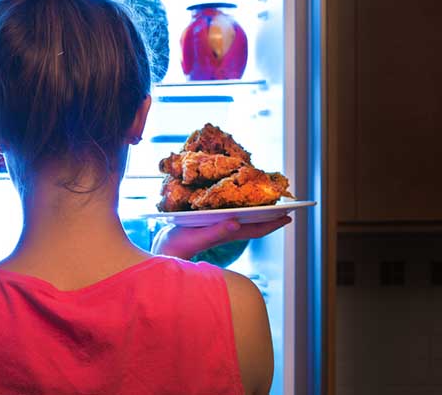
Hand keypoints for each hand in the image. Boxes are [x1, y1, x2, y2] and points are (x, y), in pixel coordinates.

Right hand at [151, 215, 291, 260]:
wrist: (160, 251)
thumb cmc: (176, 247)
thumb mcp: (195, 237)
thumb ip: (215, 232)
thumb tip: (236, 222)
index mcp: (226, 234)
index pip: (255, 230)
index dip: (273, 224)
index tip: (289, 216)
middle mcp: (224, 231)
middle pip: (252, 224)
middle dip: (268, 215)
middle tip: (282, 202)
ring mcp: (215, 229)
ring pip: (241, 219)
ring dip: (253, 211)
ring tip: (263, 199)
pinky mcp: (205, 224)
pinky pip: (227, 215)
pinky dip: (235, 207)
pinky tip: (233, 201)